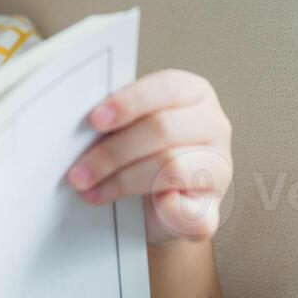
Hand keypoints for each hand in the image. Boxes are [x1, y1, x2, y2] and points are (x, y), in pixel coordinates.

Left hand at [64, 68, 232, 246]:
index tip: (94, 120)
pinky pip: (190, 209)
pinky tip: (147, 210)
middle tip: (78, 172)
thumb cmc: (134, 157)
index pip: (166, 87)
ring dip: (122, 182)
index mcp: (193, 94)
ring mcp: (219, 167)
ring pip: (169, 166)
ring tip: (91, 191)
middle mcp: (213, 125)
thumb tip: (88, 124)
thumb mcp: (126, 129)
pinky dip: (167, 211)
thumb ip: (114, 120)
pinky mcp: (214, 208)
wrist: (147, 209)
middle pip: (162, 129)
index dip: (129, 102)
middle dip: (113, 152)